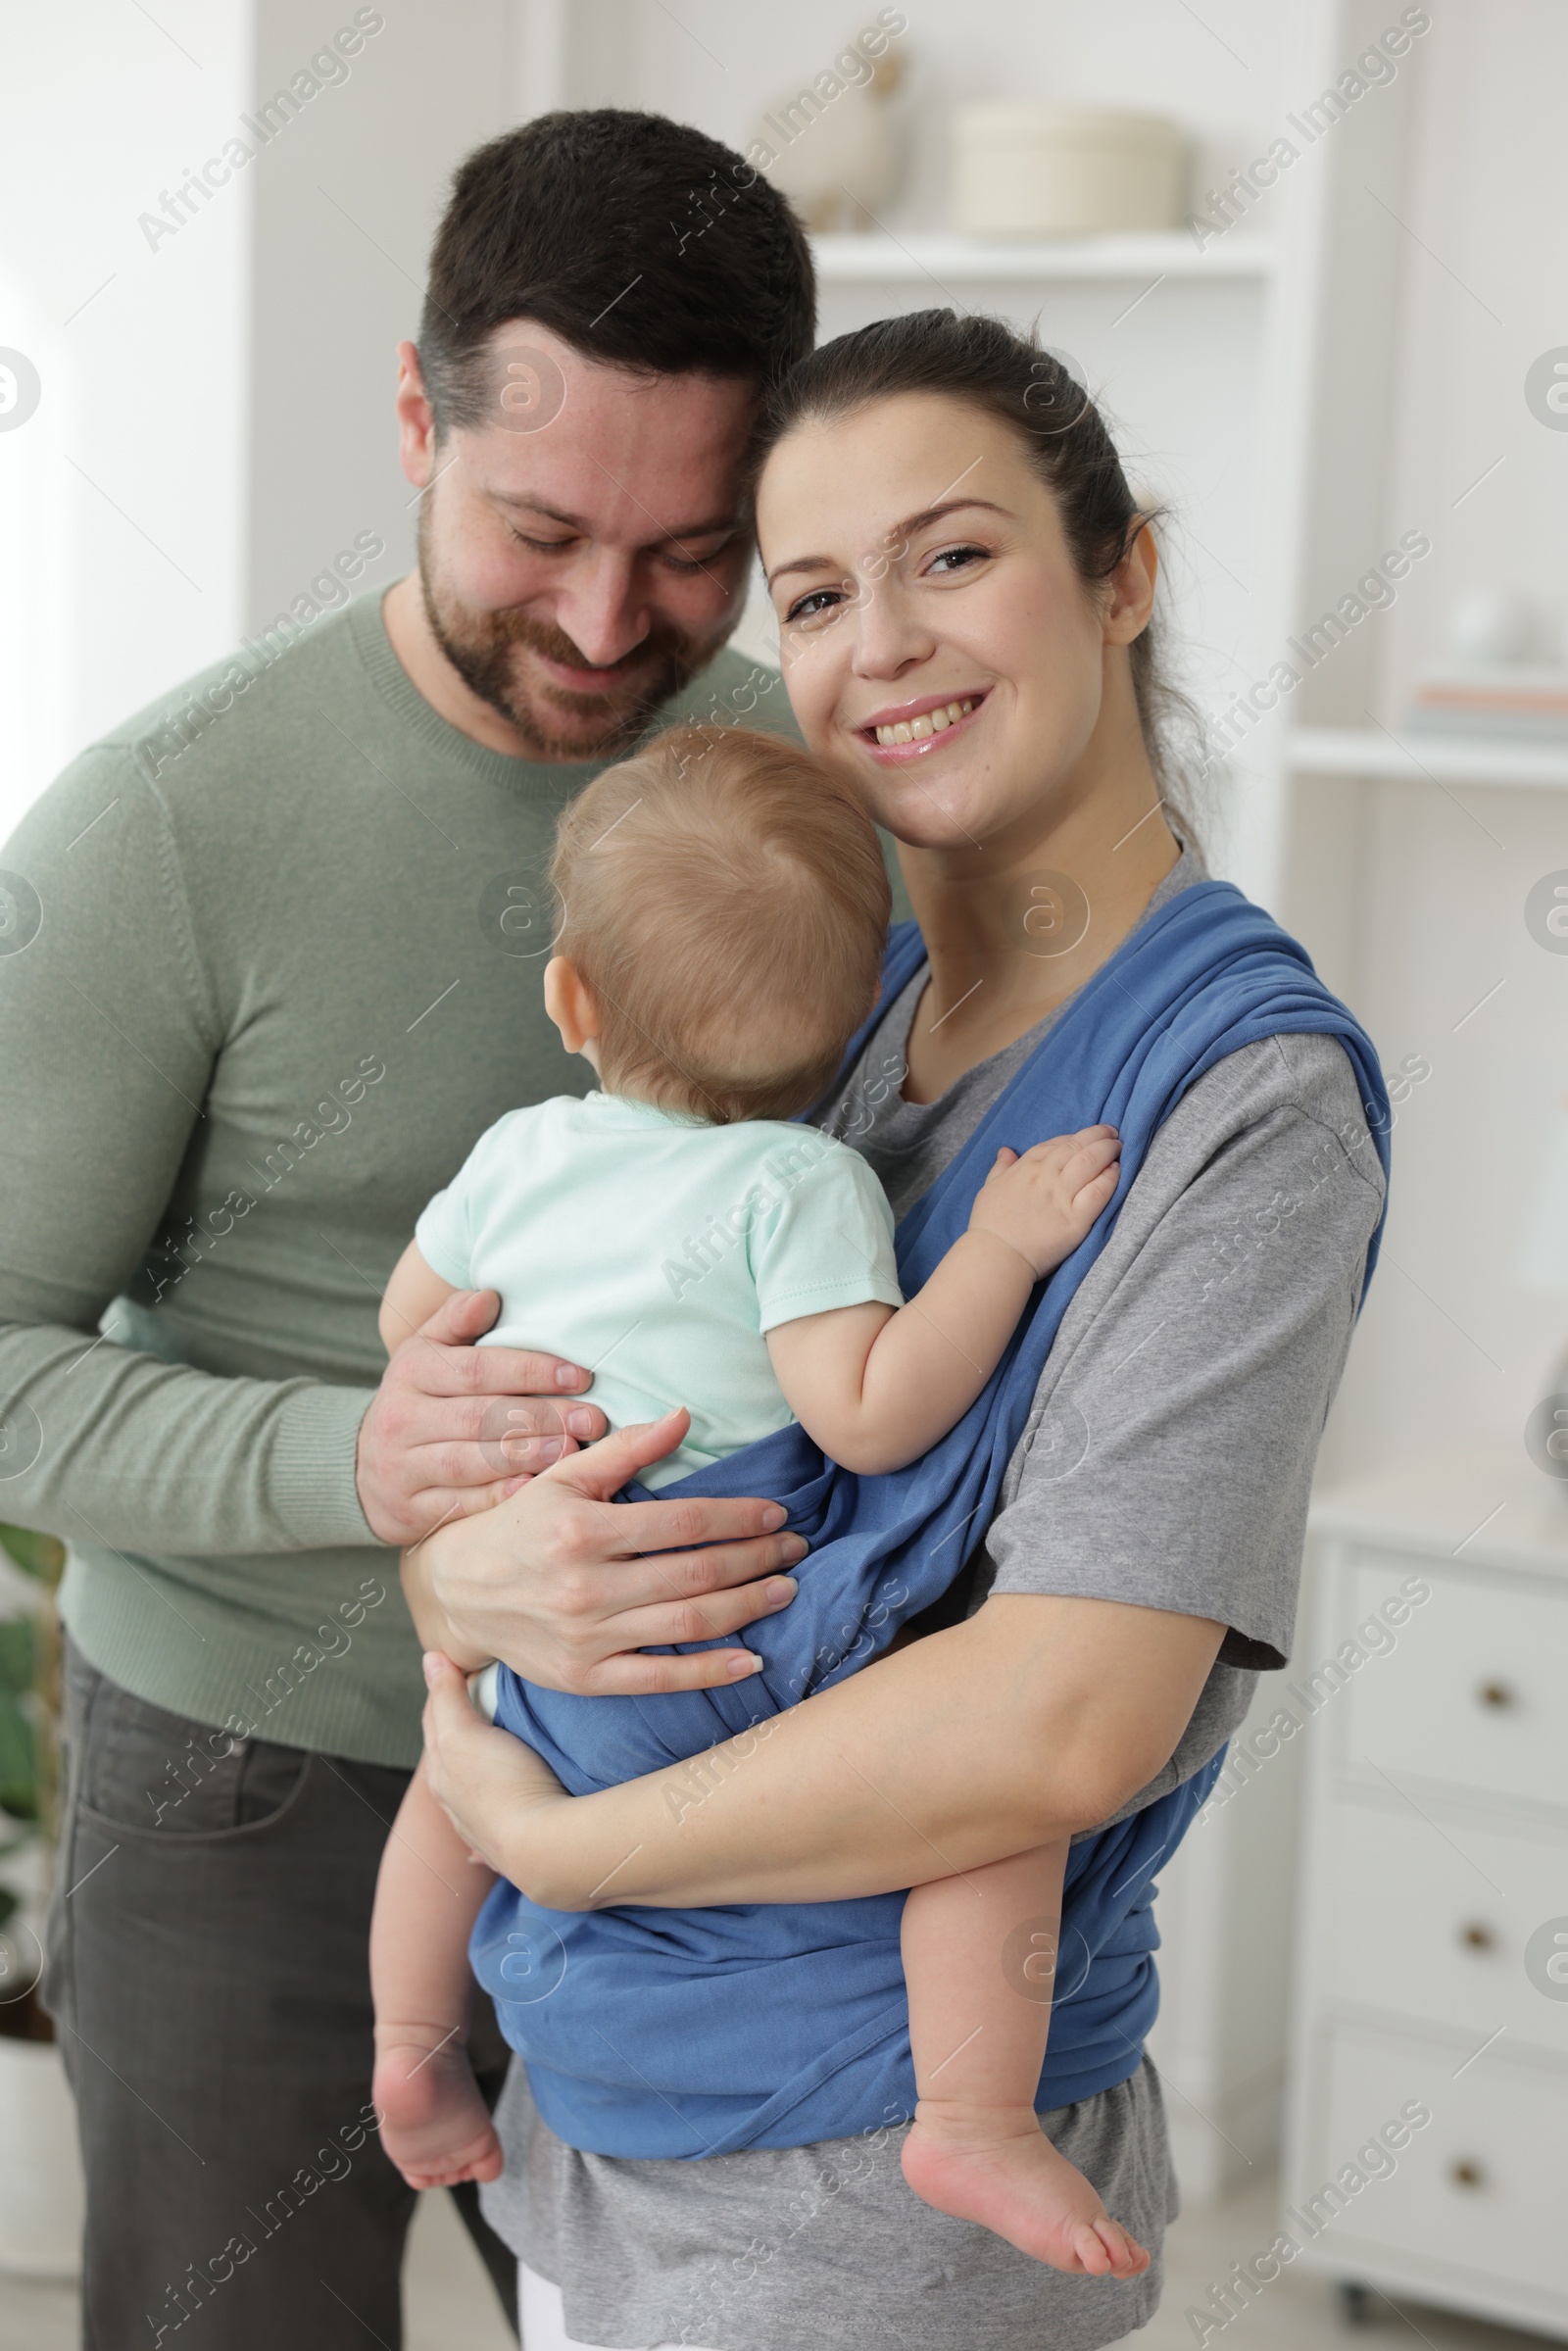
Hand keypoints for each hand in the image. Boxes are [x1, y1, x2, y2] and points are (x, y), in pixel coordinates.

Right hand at [356, 1287, 608, 1545]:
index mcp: (410, 1371)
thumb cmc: (414, 1401)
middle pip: (478, 1417)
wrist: (362, 1469)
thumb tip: (490, 1296)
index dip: (530, 1371)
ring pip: (468, 1461)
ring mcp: (402, 1467)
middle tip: (590, 1420)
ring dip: (525, 1457)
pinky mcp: (409, 1510)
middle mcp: (401, 1419)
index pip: (475, 1369)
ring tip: (571, 1450)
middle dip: (541, 1417)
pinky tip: (534, 1488)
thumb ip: (455, 1320)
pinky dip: (498, 1496)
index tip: (579, 1375)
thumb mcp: (424, 1353)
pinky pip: (459, 1503)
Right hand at [421, 1406, 805, 1694]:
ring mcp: (587, 1638)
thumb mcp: (561, 1477)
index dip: (737, 1517)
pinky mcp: (585, 1678)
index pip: (682, 1522)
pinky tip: (752, 1659)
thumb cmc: (519, 1525)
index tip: (776, 1513)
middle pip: (694, 1574)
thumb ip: (625, 1449)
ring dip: (747, 1607)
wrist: (458, 1592)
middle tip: (795, 1549)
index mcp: (582, 1531)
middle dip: (755, 1560)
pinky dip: (711, 1672)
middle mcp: (586, 1587)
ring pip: (687, 1625)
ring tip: (785, 1589)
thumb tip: (683, 1416)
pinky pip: (659, 1679)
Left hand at [421, 1652, 569, 1881]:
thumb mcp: (465, 1733)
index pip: (435, 1720)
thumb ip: (447, 1697)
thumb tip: (430, 1659)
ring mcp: (479, 1829)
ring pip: (466, 1797)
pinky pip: (487, 1837)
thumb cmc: (502, 1785)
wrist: (542, 1848)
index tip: (458, 1666)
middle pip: (449, 1758)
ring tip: (480, 1763)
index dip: (443, 1689)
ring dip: (467, 1781)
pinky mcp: (505, 1850)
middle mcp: (454, 1803)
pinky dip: (482, 1827)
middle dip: (454, 1733)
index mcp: (441, 1773)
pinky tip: (479, 1843)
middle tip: (470, 1705)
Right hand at [968, 1127, 1120, 1278]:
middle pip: (1077, 1146)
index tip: (1086, 1137)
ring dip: (1108, 1149)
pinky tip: (1117, 1170)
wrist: (996, 1255)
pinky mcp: (1076, 1218)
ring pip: (1091, 1161)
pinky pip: (1099, 1190)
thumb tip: (1006, 1151)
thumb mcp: (989, 1188)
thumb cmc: (989, 1225)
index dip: (1075, 1137)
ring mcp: (1061, 1195)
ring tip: (1118, 1146)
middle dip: (1098, 1135)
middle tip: (1112, 1133)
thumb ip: (1001, 1168)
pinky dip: (1110, 1177)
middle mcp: (1045, 1175)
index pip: (1056, 1143)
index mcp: (1025, 1167)